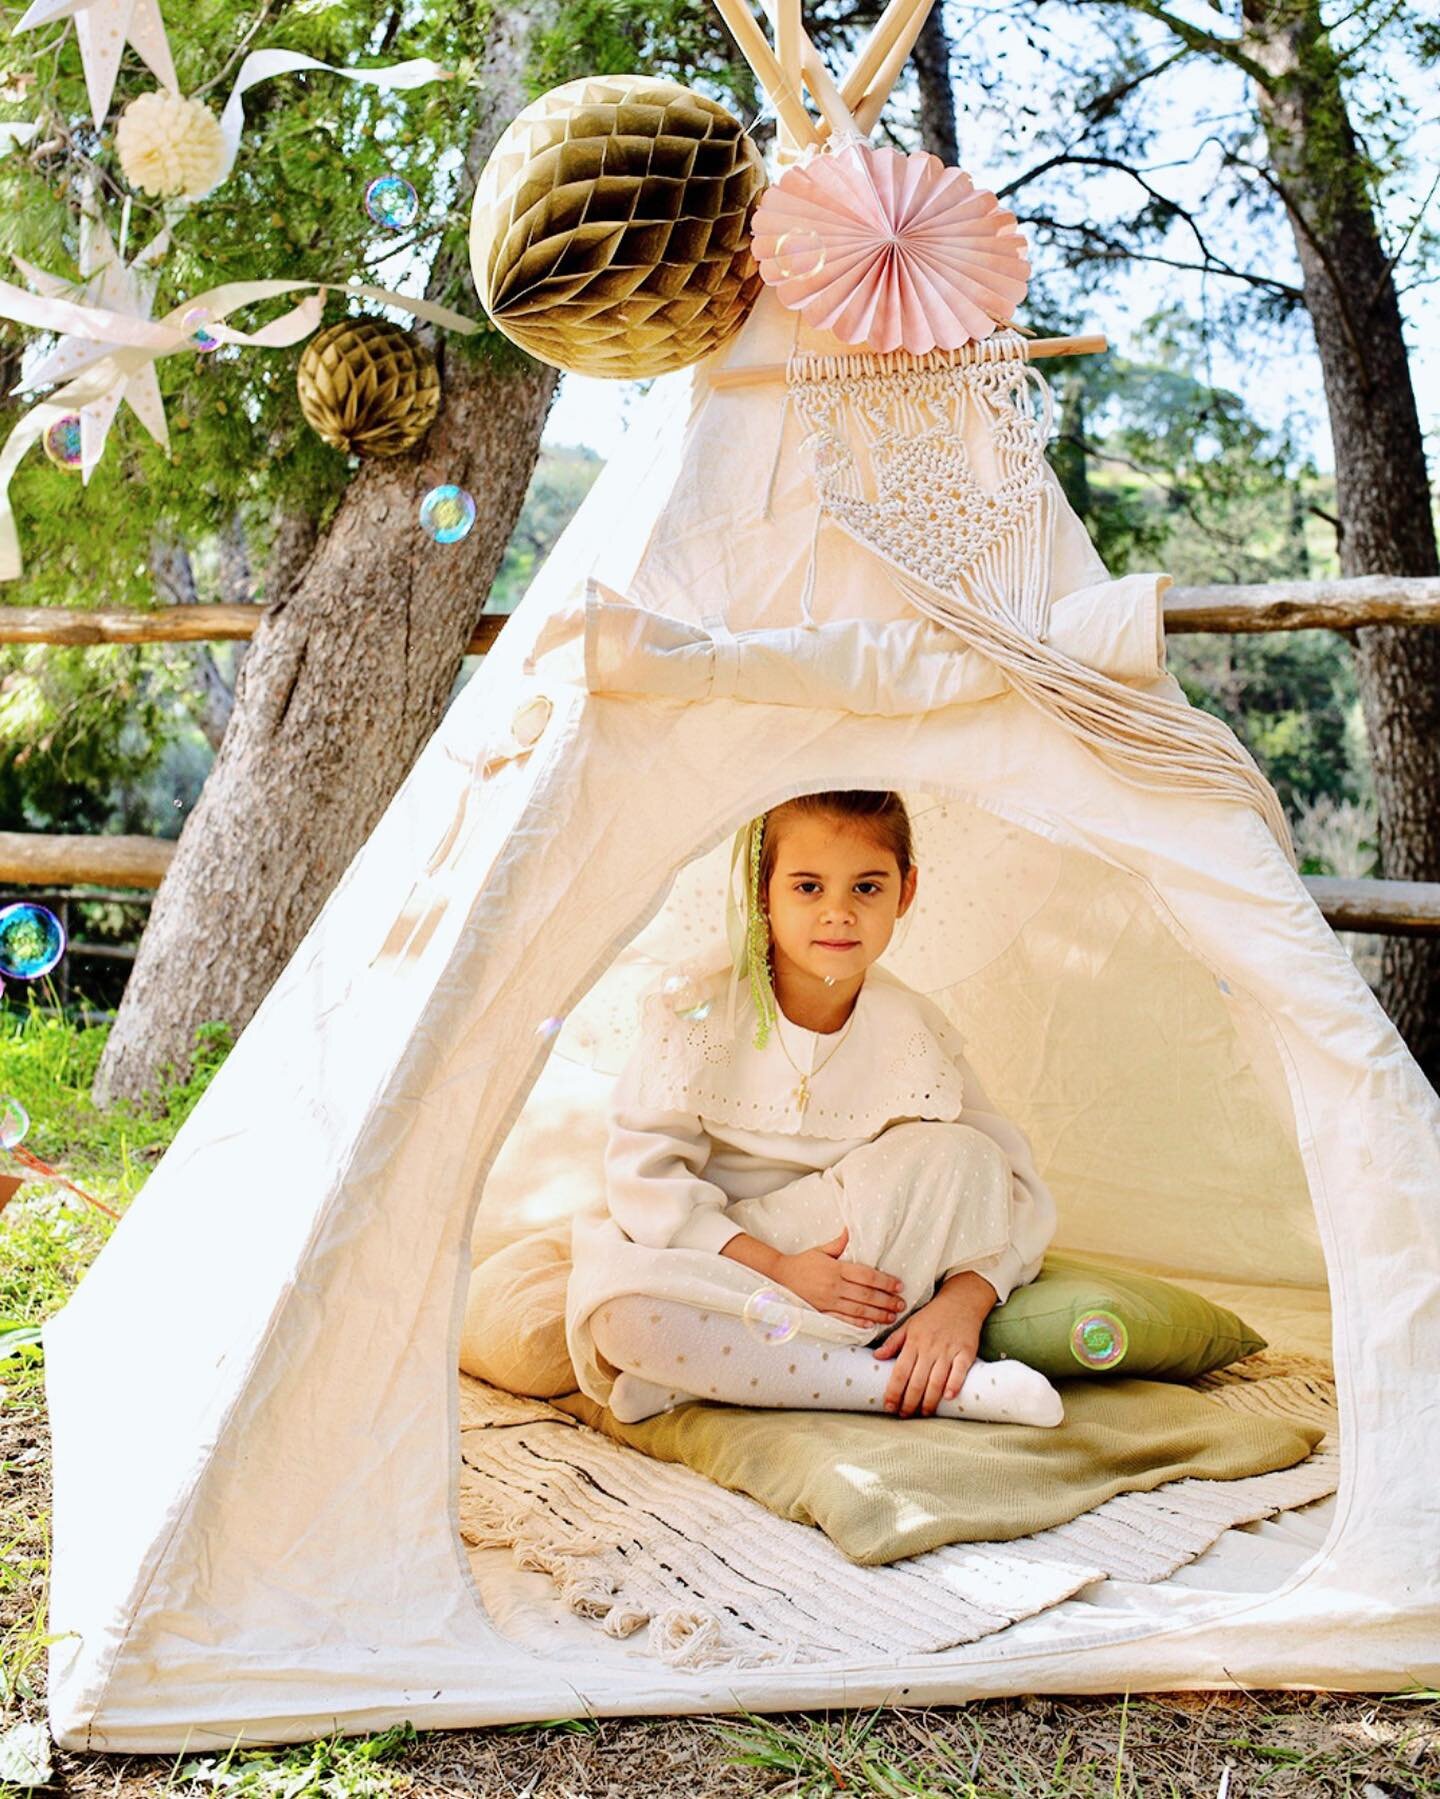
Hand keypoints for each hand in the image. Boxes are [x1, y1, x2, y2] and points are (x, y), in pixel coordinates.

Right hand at [774, 1227, 905, 1326]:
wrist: (781, 1276)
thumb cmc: (804, 1261)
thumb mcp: (822, 1250)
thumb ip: (840, 1243)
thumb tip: (853, 1229)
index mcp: (836, 1269)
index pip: (866, 1276)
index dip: (885, 1281)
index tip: (899, 1285)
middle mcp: (834, 1286)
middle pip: (866, 1295)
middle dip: (886, 1300)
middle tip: (902, 1304)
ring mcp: (828, 1302)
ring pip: (858, 1309)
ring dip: (878, 1314)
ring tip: (892, 1316)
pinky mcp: (822, 1312)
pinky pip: (843, 1320)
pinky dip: (858, 1323)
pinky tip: (870, 1325)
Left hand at [871, 1271, 997, 1415]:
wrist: (961, 1301)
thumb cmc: (933, 1315)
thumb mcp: (909, 1324)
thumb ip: (893, 1342)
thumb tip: (876, 1357)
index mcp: (913, 1341)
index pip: (899, 1371)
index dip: (893, 1391)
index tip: (888, 1406)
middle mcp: (929, 1347)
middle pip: (917, 1380)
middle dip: (909, 1401)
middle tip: (904, 1415)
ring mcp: (948, 1350)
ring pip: (936, 1380)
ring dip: (929, 1400)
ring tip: (923, 1413)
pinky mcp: (966, 1352)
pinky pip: (959, 1371)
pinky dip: (954, 1384)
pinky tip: (948, 1397)